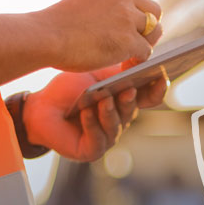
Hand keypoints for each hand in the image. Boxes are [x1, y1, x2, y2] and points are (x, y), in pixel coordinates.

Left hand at [23, 65, 168, 161]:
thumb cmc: (71, 89)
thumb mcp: (99, 75)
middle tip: (127, 89)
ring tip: (104, 99)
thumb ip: (121, 70)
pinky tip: (86, 113)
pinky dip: (92, 124)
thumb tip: (143, 53)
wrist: (43, 105)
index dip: (157, 89)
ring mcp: (107, 137)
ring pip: (115, 126)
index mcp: (126, 101)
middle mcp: (121, 121)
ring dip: (110, 113)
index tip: (160, 76)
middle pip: (132, 111)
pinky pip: (96, 139)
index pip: (149, 97)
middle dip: (129, 101)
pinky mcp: (91, 150)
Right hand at [36, 0, 163, 72]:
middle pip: (153, 8)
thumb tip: (118, 22)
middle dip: (148, 26)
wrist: (45, 36)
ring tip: (133, 53)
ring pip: (154, 29)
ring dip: (146, 42)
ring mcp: (125, 16)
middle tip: (138, 40)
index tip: (130, 26)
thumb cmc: (57, 26)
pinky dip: (139, 58)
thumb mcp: (82, 1)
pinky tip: (127, 63)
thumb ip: (103, 5)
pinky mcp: (127, 39)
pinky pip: (146, 50)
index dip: (138, 12)